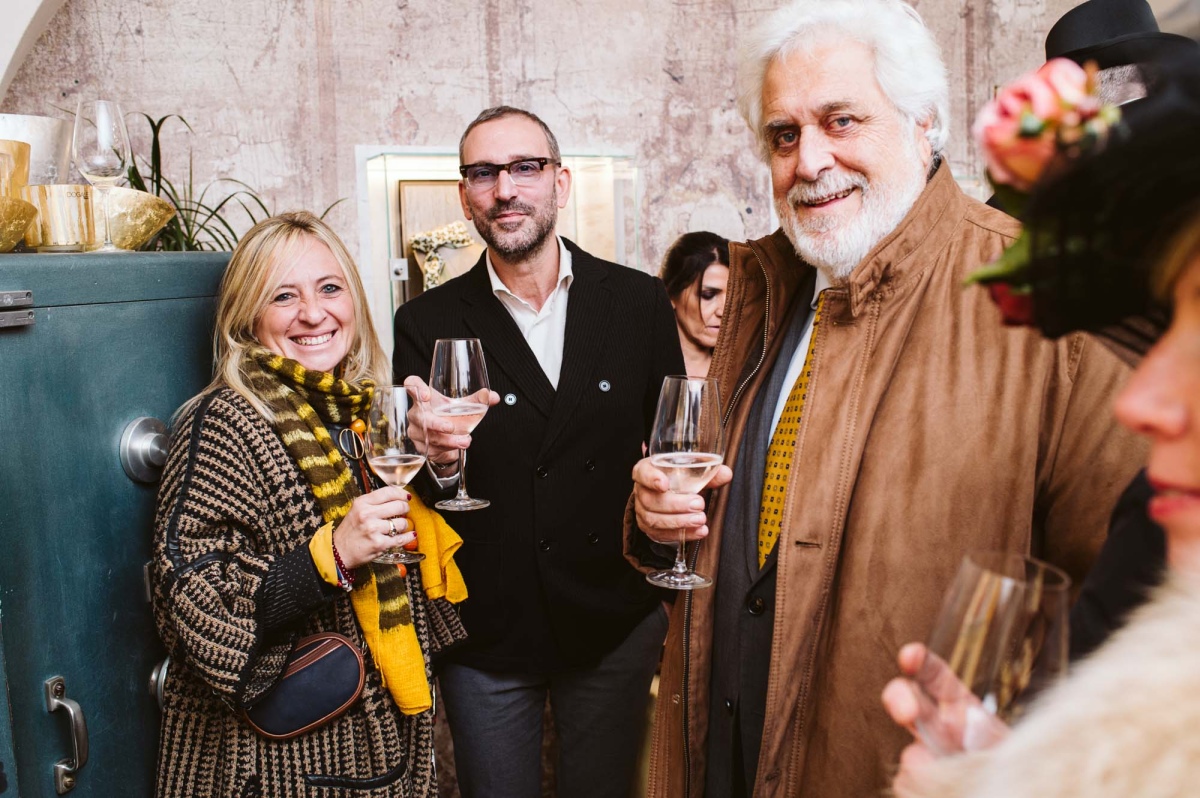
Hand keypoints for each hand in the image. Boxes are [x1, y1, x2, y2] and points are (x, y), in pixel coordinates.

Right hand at [331, 485, 416, 568]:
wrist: (339, 551)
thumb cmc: (350, 531)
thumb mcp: (357, 510)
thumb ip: (374, 503)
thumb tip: (397, 497)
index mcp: (362, 503)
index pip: (388, 492)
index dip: (401, 494)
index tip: (407, 497)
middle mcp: (367, 514)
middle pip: (399, 506)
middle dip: (405, 508)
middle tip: (404, 511)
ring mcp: (373, 529)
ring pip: (401, 523)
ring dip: (404, 524)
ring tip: (399, 526)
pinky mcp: (379, 544)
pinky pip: (401, 538)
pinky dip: (408, 537)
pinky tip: (411, 534)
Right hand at [403, 375, 499, 467]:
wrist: (448, 440)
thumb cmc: (451, 417)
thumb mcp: (463, 407)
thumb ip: (478, 400)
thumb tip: (493, 397)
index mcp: (425, 397)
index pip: (412, 385)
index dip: (415, 388)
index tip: (425, 394)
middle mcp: (417, 413)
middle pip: (419, 415)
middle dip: (436, 423)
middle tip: (451, 427)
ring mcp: (417, 430)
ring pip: (428, 435)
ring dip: (447, 440)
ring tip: (464, 441)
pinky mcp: (420, 446)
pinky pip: (431, 448)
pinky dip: (446, 448)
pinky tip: (456, 447)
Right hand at [631, 457, 732, 544]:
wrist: (671, 494)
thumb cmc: (679, 479)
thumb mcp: (692, 471)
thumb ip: (709, 473)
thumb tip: (726, 474)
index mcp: (646, 470)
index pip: (642, 473)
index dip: (651, 479)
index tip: (664, 484)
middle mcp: (641, 491)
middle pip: (651, 500)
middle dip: (676, 504)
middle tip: (699, 504)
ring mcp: (642, 511)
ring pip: (654, 520)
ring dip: (679, 522)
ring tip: (700, 519)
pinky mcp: (649, 528)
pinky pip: (661, 535)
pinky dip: (681, 534)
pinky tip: (698, 531)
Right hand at [881, 643, 1009, 792]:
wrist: (1014, 792)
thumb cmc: (1017, 768)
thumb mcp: (1009, 745)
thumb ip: (980, 738)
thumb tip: (944, 741)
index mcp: (961, 708)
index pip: (934, 675)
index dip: (920, 662)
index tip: (909, 656)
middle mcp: (937, 728)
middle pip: (905, 700)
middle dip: (900, 699)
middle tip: (906, 713)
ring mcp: (925, 755)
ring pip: (910, 755)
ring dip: (932, 769)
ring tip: (961, 780)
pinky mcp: (915, 783)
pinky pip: (907, 783)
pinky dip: (925, 790)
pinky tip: (947, 791)